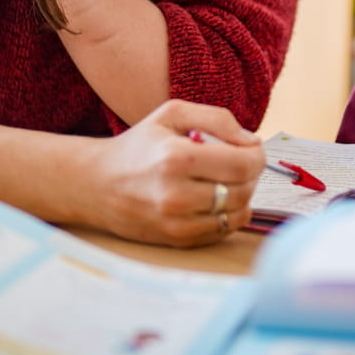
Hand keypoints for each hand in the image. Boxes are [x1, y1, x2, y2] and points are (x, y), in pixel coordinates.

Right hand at [84, 99, 264, 246]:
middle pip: (244, 188)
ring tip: (227, 178)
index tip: (251, 148)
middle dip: (251, 172)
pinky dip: (230, 213)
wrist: (97, 184)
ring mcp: (177, 223)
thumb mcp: (173, 113)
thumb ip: (218, 119)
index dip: (257, 155)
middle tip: (239, 161)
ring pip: (238, 212)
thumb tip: (252, 141)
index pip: (243, 163)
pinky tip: (217, 197)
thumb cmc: (139, 145)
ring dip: (243, 193)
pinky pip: (224, 230)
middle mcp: (177, 195)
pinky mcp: (177, 241)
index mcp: (177, 158)